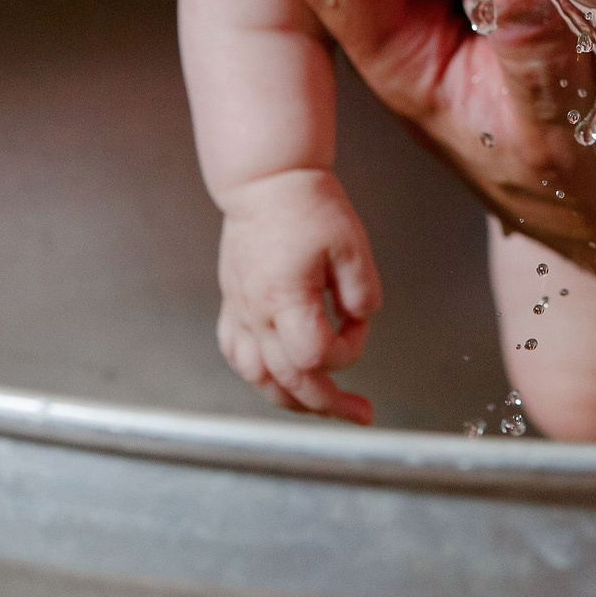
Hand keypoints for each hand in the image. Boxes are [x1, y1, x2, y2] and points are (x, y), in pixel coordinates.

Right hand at [215, 167, 382, 423]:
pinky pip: (237, 355)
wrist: (266, 182)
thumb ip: (362, 291)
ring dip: (292, 399)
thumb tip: (359, 322)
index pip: (317, 355)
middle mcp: (256, 312)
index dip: (349, 350)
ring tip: (322, 407)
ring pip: (257, 378)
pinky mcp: (233, 304)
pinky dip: (260, 376)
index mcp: (285, 297)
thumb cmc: (309, 206)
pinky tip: (279, 378)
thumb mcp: (352, 244)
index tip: (359, 322)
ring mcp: (240, 311)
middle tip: (360, 414)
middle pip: (288, 381)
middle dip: (328, 403)